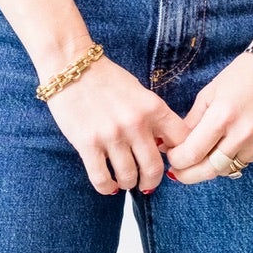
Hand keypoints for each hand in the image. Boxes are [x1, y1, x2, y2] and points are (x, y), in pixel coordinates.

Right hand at [47, 55, 187, 193]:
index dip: (179, 157)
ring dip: (129, 183)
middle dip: (152, 181)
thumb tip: (165, 147)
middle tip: (147, 183)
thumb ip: (154, 118)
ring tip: (126, 181)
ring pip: (129, 176)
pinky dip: (107, 187)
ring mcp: (111, 135)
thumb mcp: (140, 92)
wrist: (71, 66)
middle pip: (155, 168)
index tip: (169, 162)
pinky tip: (109, 185)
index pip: (181, 142)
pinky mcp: (87, 143)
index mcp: (153, 108)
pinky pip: (101, 178)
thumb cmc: (107, 79)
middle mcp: (135, 123)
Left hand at [162, 52, 252, 183]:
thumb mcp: (210, 93)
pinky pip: (244, 161)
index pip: (192, 153)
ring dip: (210, 166)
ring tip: (203, 155)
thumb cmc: (243, 75)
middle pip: (208, 171)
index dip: (177, 160)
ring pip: (226, 169)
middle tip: (178, 172)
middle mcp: (242, 134)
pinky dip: (231, 158)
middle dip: (188, 175)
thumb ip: (192, 122)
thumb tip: (175, 143)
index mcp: (223, 116)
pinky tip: (228, 145)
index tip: (172, 156)